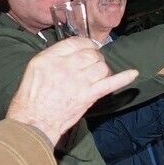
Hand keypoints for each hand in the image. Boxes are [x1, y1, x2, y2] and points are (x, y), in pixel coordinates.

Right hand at [5, 38, 140, 143]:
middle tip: (92, 65)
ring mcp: (79, 81)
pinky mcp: (88, 96)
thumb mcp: (35, 69)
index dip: (86, 44)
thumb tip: (71, 54)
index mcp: (50, 57)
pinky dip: (123, 78)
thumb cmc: (30, 98)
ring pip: (101, 66)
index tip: (88, 48)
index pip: (76, 42)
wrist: (34, 122)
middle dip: (95, 58)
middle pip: (91, 54)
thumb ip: (53, 58)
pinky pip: (110, 83)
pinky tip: (133, 73)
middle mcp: (66, 66)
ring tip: (98, 75)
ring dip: (102, 69)